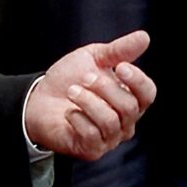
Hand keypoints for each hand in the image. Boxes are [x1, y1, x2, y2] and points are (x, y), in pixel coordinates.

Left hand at [24, 30, 153, 160]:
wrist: (38, 99)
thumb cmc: (69, 79)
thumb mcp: (93, 58)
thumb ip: (119, 50)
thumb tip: (144, 37)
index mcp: (130, 98)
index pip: (148, 94)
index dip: (137, 80)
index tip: (119, 66)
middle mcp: (125, 122)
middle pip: (129, 107)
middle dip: (104, 88)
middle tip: (85, 77)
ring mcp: (110, 138)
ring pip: (111, 121)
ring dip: (88, 101)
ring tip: (72, 91)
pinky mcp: (92, 150)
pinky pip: (92, 134)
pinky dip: (77, 118)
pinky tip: (69, 112)